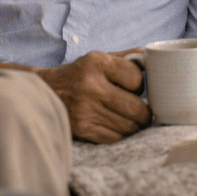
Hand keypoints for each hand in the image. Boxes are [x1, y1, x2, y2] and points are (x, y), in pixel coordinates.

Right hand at [34, 49, 149, 143]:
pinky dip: (120, 133)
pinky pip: (115, 137)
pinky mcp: (82, 129)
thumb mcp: (97, 59)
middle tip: (144, 111)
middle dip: (145, 112)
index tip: (135, 87)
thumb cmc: (78, 74)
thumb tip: (152, 58)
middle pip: (136, 108)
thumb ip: (125, 58)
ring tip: (131, 118)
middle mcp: (90, 86)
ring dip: (134, 124)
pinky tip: (115, 125)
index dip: (140, 84)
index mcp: (96, 63)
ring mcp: (85, 110)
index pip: (136, 78)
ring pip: (128, 126)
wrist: (45, 92)